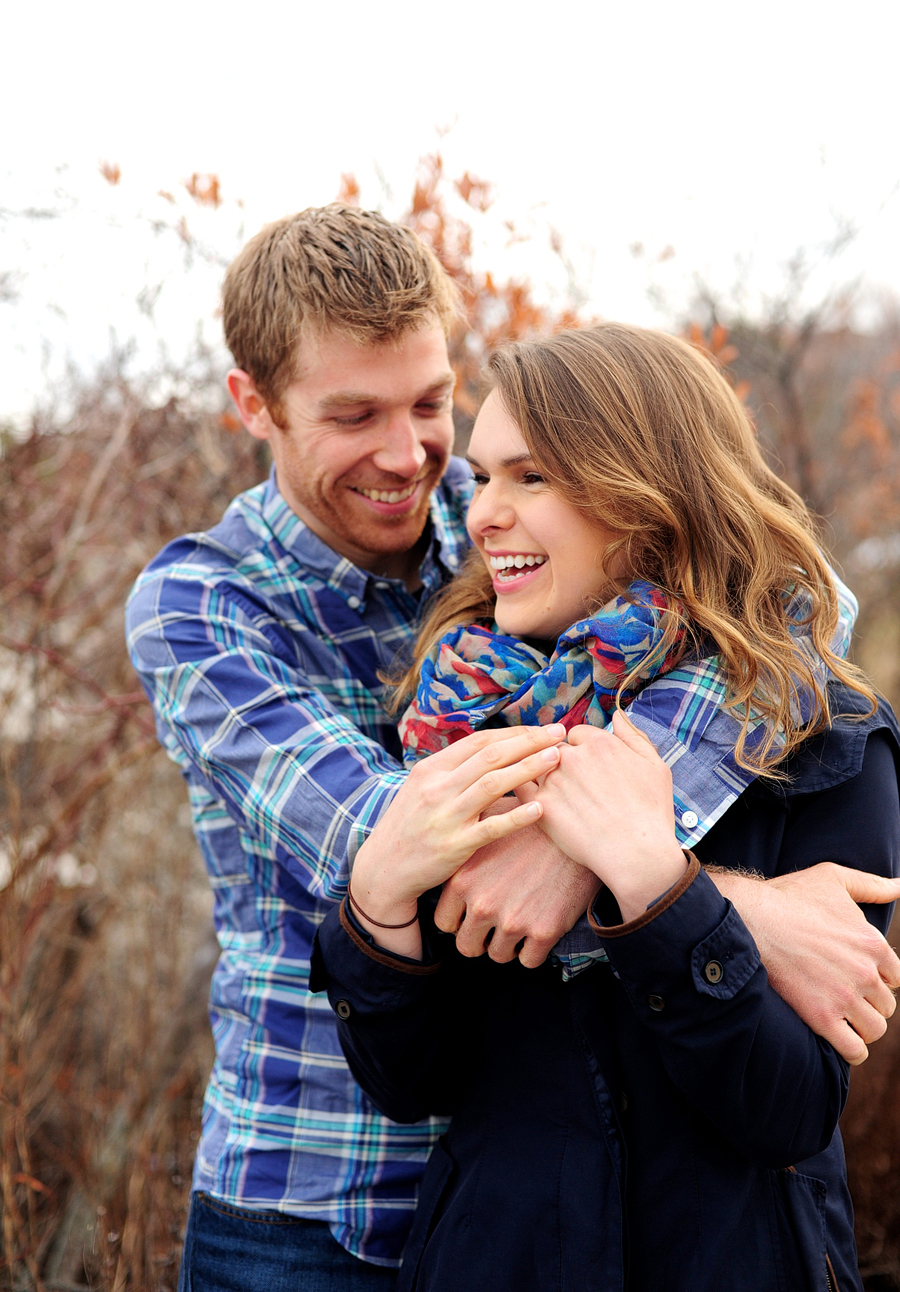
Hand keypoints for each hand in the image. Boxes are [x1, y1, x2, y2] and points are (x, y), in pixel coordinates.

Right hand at [349, 724, 566, 950]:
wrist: (384, 868)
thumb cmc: (409, 826)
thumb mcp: (420, 788)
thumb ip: (452, 770)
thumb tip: (492, 750)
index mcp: (431, 769)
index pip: (479, 741)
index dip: (514, 732)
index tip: (541, 729)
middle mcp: (437, 788)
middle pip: (490, 756)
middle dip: (528, 741)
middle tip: (558, 733)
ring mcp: (446, 816)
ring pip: (493, 784)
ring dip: (528, 768)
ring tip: (556, 759)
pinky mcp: (454, 846)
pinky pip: (491, 827)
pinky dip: (517, 816)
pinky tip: (540, 808)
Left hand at [435, 819, 600, 967]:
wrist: (579, 829)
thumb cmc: (532, 822)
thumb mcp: (490, 820)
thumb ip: (466, 841)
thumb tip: (450, 842)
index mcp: (463, 879)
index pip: (444, 922)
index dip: (459, 921)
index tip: (472, 916)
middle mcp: (483, 903)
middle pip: (468, 946)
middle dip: (480, 940)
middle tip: (495, 927)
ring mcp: (513, 920)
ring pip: (498, 955)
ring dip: (508, 945)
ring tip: (520, 923)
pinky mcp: (543, 931)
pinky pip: (529, 961)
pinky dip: (533, 951)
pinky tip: (538, 930)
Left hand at [522, 712, 685, 921]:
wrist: (637, 853)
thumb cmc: (650, 810)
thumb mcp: (654, 765)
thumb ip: (633, 735)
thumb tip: (618, 714)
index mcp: (598, 742)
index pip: (576, 734)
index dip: (583, 751)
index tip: (590, 769)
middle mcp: (572, 756)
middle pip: (555, 750)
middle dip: (562, 764)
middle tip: (576, 787)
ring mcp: (553, 780)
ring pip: (537, 767)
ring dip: (545, 778)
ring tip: (562, 798)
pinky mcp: (540, 806)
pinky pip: (522, 788)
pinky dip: (525, 790)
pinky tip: (535, 801)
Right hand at [711, 863, 899, 1064]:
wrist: (751, 918)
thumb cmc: (789, 896)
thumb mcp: (833, 878)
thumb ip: (872, 885)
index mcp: (873, 943)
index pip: (896, 977)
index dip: (878, 978)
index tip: (858, 976)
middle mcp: (865, 973)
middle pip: (887, 1005)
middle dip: (869, 1003)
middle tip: (845, 996)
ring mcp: (845, 997)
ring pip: (874, 1028)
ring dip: (862, 1027)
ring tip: (843, 1018)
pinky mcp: (822, 1017)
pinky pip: (854, 1050)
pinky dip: (852, 1050)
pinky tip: (840, 1038)